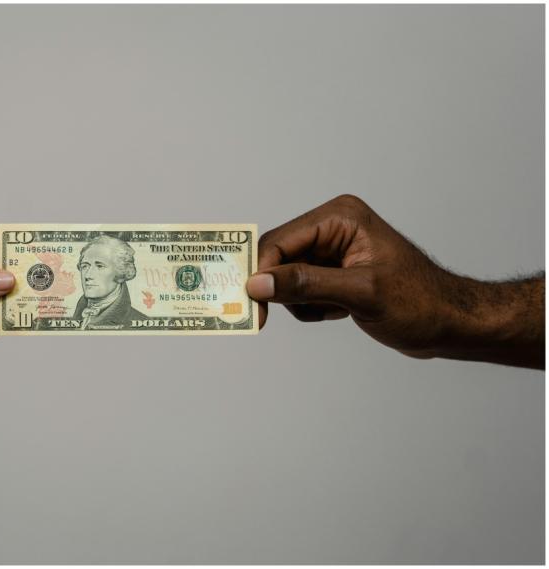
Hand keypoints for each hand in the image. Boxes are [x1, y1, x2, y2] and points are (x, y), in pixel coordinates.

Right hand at [246, 194, 543, 366]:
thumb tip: (257, 284)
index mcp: (339, 217)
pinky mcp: (334, 271)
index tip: (250, 304)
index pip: (280, 241)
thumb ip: (305, 285)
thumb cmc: (420, 302)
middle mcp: (332, 227)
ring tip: (333, 311)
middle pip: (278, 257)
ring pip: (285, 277)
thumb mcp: (360, 293)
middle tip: (274, 316)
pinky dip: (311, 307)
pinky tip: (338, 312)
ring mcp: (333, 250)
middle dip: (280, 288)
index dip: (260, 272)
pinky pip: (300, 289)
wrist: (451, 322)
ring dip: (300, 302)